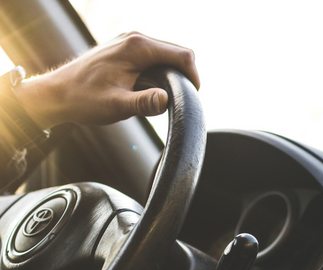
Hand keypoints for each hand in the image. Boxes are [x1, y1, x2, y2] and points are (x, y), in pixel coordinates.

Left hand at [13, 32, 199, 128]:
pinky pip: (154, 57)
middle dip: (185, 75)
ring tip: (166, 97)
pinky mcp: (126, 49)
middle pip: (177, 52)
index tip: (192, 97)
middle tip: (181, 101)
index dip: (194, 76)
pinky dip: (161, 72)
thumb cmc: (84, 99)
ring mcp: (130, 42)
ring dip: (173, 74)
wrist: (56, 94)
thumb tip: (166, 100)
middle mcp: (135, 39)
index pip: (182, 55)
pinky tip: (152, 90)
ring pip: (167, 55)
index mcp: (137, 47)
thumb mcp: (116, 106)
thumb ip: (144, 103)